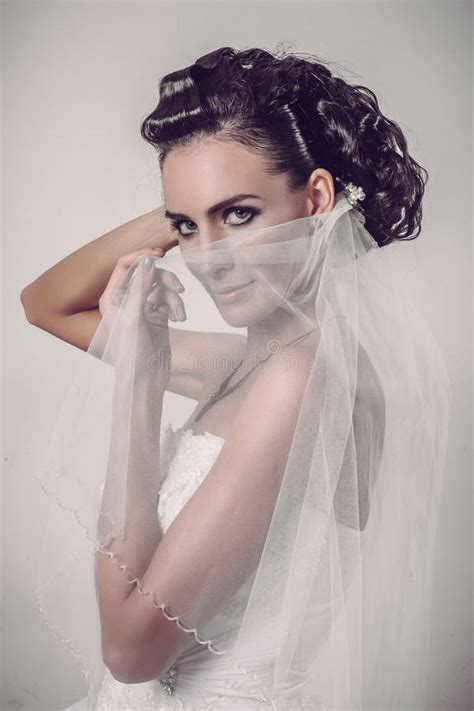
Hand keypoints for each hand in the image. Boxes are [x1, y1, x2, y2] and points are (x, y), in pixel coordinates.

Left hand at [99, 250, 185, 382]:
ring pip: (162, 287)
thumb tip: (149, 261)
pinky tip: (179, 320)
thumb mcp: (135, 317)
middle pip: (148, 274)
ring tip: (179, 314)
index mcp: (113, 298)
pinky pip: (170, 300)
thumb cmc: (132, 352)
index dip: (142, 257)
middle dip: (164, 280)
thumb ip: (141, 287)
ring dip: (174, 298)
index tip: (160, 256)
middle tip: (179, 288)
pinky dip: (177, 307)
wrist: (146, 379)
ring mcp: (143, 308)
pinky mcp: (157, 316)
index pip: (125, 265)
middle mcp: (126, 300)